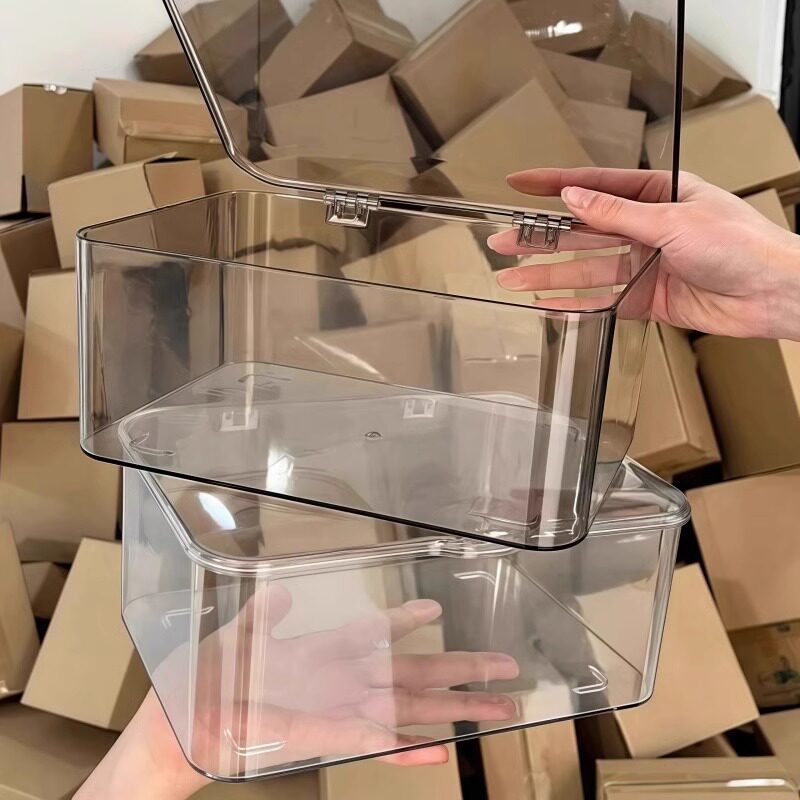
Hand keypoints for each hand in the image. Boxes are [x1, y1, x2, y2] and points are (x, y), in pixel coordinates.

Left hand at [76, 591, 519, 799]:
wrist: (182, 725)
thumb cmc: (211, 678)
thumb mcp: (239, 636)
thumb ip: (266, 616)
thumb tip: (286, 590)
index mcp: (324, 652)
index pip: (377, 633)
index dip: (408, 622)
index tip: (437, 610)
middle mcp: (343, 681)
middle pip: (414, 674)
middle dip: (461, 670)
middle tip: (507, 666)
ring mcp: (341, 711)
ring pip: (410, 709)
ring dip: (454, 710)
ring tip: (498, 708)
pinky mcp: (329, 738)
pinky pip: (377, 743)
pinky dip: (410, 749)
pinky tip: (443, 752)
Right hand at [487, 168, 799, 340]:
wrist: (772, 293)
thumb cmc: (742, 244)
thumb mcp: (674, 220)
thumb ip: (617, 214)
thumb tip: (574, 199)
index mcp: (657, 195)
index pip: (594, 187)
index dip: (553, 185)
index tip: (520, 184)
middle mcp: (646, 228)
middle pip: (582, 232)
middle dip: (541, 237)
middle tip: (503, 241)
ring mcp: (643, 265)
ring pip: (585, 269)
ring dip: (548, 275)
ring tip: (512, 277)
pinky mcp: (645, 299)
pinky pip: (601, 301)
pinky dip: (574, 304)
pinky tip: (546, 304)